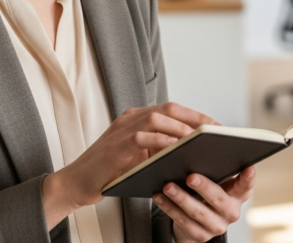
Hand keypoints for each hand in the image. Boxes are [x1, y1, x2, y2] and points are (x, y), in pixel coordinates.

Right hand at [42, 102, 216, 228]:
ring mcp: (121, 129)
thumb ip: (160, 149)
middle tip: (215, 130)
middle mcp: (130, 118)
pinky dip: (161, 141)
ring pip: (157, 118)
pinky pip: (142, 137)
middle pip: (169, 108)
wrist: (76, 183)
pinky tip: (176, 149)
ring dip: (181, 128)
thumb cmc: (110, 173)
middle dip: (195, 118)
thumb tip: (193, 152)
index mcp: (137, 118)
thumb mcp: (139, 157)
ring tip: (201, 139)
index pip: (172, 109)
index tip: (216, 125)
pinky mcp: (115, 145)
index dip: (195, 115)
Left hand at [153, 166, 254, 242]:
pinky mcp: (201, 236)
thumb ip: (216, 168)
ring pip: (198, 212)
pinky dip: (169, 207)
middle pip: (218, 199)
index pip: (246, 185)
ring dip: (181, 198)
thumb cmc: (209, 191)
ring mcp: (216, 226)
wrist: (200, 222)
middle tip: (191, 176)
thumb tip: (199, 145)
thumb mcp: (218, 181)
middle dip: (204, 187)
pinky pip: (182, 221)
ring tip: (168, 185)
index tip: (248, 168)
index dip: (248, 178)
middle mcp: (231, 212)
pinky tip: (159, 195)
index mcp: (239, 194)